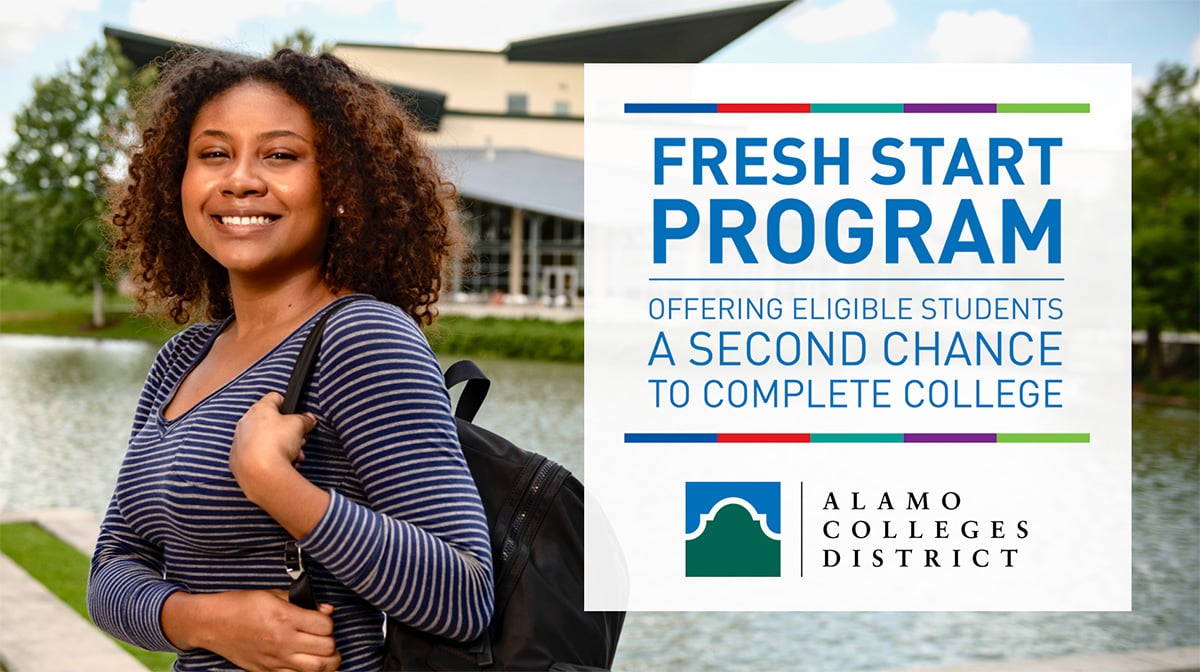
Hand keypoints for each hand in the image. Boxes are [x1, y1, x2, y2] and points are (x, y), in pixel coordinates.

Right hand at [163, 589, 339, 671]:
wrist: (211, 623)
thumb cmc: (240, 605)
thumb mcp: (272, 594)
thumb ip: (302, 602)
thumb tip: (326, 609)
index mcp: (285, 617)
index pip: (325, 625)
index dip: (329, 622)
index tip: (324, 619)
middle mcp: (283, 641)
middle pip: (326, 649)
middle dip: (332, 643)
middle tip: (327, 638)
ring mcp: (275, 659)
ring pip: (316, 669)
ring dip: (328, 662)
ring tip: (327, 655)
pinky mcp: (267, 671)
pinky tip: (310, 665)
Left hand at [230, 392, 317, 503]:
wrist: (260, 472)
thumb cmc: (276, 444)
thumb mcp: (299, 425)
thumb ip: (305, 419)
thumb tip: (308, 419)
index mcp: (259, 409)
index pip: (275, 398)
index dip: (288, 405)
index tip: (297, 415)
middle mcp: (246, 423)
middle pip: (270, 422)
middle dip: (287, 432)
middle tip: (298, 439)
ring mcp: (239, 442)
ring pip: (264, 440)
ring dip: (280, 446)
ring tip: (293, 455)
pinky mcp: (237, 460)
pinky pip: (256, 455)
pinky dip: (268, 458)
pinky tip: (280, 464)